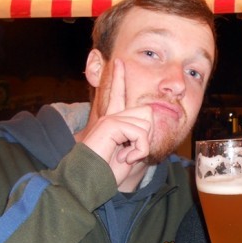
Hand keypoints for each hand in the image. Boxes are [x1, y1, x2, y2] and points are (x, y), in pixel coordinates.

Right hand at [81, 59, 152, 186]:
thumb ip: (138, 135)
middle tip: (132, 153)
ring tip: (125, 156)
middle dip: (147, 137)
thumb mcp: (130, 152)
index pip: (118, 95)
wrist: (91, 181)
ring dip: (141, 146)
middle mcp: (111, 116)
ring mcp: (110, 119)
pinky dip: (138, 149)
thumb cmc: (108, 172)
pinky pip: (139, 132)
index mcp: (113, 121)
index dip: (119, 78)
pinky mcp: (110, 124)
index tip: (118, 61)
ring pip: (146, 123)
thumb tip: (150, 116)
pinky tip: (124, 157)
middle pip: (147, 113)